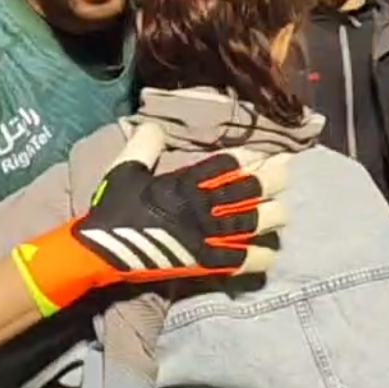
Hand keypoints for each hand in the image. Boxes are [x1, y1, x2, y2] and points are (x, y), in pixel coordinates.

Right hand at [12, 124, 287, 316]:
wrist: (101, 250)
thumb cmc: (114, 207)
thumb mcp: (125, 168)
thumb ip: (144, 144)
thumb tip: (154, 124)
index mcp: (184, 183)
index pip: (225, 164)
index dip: (248, 157)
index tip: (264, 151)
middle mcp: (200, 208)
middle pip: (247, 191)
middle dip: (270, 180)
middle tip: (287, 172)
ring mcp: (204, 237)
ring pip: (249, 224)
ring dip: (270, 216)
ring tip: (284, 210)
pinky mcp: (201, 263)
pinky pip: (237, 260)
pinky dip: (256, 257)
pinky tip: (271, 253)